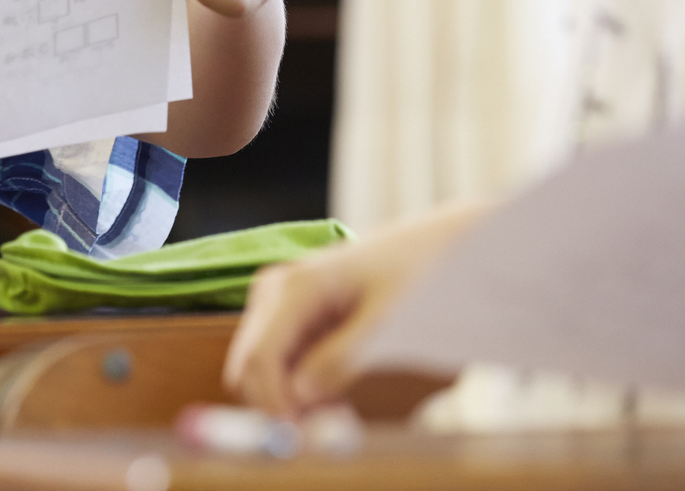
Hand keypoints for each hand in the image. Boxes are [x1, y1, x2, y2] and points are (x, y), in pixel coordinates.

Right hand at [224, 204, 482, 415]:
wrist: (436, 245)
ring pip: (260, 369)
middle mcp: (276, 291)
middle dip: (279, 404)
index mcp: (295, 287)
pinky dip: (299, 386)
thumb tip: (300, 395)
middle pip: (248, 367)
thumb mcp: (386, 322)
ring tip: (341, 408)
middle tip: (325, 427)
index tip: (304, 438)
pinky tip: (337, 393)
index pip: (259, 358)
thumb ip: (341, 359)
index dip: (274, 406)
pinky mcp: (292, 314)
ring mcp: (281, 301)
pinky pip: (280, 361)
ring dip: (290, 398)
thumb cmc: (416, 273)